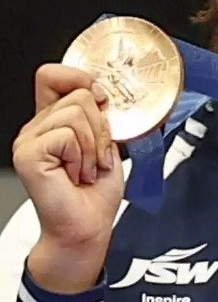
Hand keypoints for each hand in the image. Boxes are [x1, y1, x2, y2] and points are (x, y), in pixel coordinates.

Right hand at [13, 64, 122, 292]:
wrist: (87, 226)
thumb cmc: (95, 192)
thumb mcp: (106, 142)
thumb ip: (99, 115)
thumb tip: (101, 92)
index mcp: (52, 121)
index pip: (53, 75)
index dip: (81, 79)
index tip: (102, 101)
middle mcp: (36, 128)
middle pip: (78, 93)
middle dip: (101, 126)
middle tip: (95, 157)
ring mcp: (28, 141)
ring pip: (76, 112)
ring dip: (94, 144)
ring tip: (86, 168)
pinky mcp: (28, 154)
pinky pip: (68, 134)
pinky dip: (83, 155)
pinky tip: (75, 174)